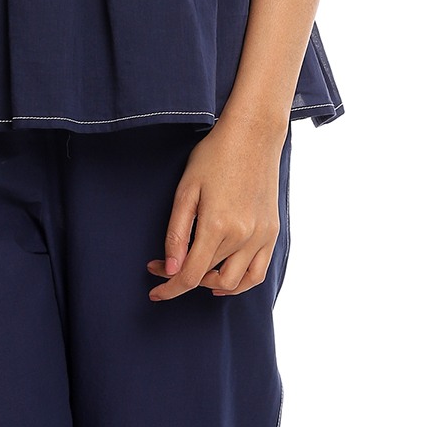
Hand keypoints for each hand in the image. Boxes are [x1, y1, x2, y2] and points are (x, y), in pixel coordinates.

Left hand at [145, 114, 286, 299]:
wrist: (253, 135)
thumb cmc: (214, 156)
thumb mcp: (186, 189)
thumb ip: (177, 232)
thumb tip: (170, 269)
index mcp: (217, 225)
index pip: (190, 275)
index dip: (169, 288)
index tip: (155, 291)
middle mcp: (243, 236)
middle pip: (208, 277)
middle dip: (182, 276)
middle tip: (165, 263)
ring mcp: (261, 236)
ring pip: (235, 282)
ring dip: (211, 285)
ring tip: (195, 272)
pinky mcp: (272, 232)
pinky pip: (258, 273)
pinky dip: (240, 283)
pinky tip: (224, 278)